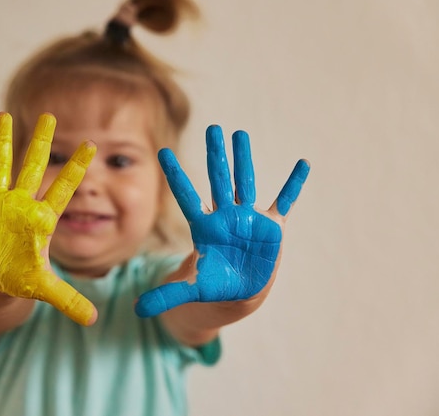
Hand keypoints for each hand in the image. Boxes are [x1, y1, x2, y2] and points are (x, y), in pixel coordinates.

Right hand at [0, 112, 97, 325]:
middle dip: (40, 143)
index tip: (91, 145)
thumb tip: (93, 320)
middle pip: (33, 168)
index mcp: (41, 219)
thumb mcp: (44, 288)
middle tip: (49, 115)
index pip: (63, 189)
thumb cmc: (20, 278)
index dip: (76, 169)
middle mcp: (20, 204)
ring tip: (1, 114)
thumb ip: (68, 299)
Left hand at [135, 125, 309, 316]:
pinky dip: (294, 185)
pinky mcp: (271, 228)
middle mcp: (225, 217)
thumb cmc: (212, 286)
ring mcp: (248, 219)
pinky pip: (285, 201)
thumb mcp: (190, 290)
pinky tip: (303, 164)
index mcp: (204, 228)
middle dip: (216, 156)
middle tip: (212, 129)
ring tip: (240, 134)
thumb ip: (166, 295)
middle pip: (219, 181)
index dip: (176, 176)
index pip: (187, 197)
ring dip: (244, 161)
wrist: (238, 292)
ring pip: (246, 184)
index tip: (162, 152)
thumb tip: (135, 309)